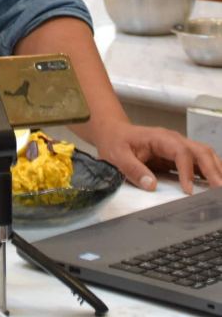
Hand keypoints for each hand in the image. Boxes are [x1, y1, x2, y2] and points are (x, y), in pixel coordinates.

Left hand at [94, 122, 221, 193]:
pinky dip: (212, 172)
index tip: (188, 191)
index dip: (187, 171)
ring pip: (206, 155)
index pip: (181, 152)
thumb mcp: (117, 155)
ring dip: (217, 170)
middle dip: (213, 170)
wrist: (114, 133)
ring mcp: (180, 147)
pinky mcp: (181, 157)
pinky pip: (201, 163)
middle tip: (220, 190)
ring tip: (221, 190)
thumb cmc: (116, 142)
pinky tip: (216, 185)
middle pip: (200, 151)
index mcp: (160, 138)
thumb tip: (151, 185)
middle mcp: (174, 141)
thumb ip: (132, 168)